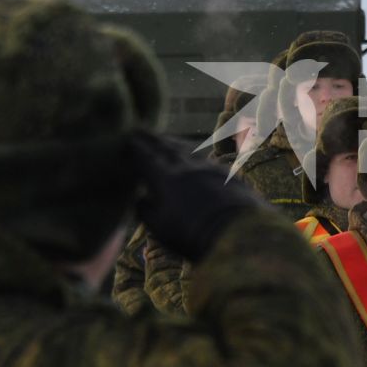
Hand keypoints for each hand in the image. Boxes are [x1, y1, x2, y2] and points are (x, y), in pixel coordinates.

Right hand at [130, 131, 262, 260]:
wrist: (238, 233)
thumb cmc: (192, 235)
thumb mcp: (161, 229)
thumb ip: (146, 211)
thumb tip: (139, 198)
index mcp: (165, 178)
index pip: (146, 157)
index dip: (136, 147)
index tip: (128, 138)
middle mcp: (186, 167)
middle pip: (166, 148)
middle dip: (152, 139)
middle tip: (141, 131)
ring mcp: (209, 168)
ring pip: (187, 150)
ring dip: (174, 144)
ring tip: (166, 141)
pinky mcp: (227, 174)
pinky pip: (206, 159)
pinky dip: (195, 155)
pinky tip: (195, 157)